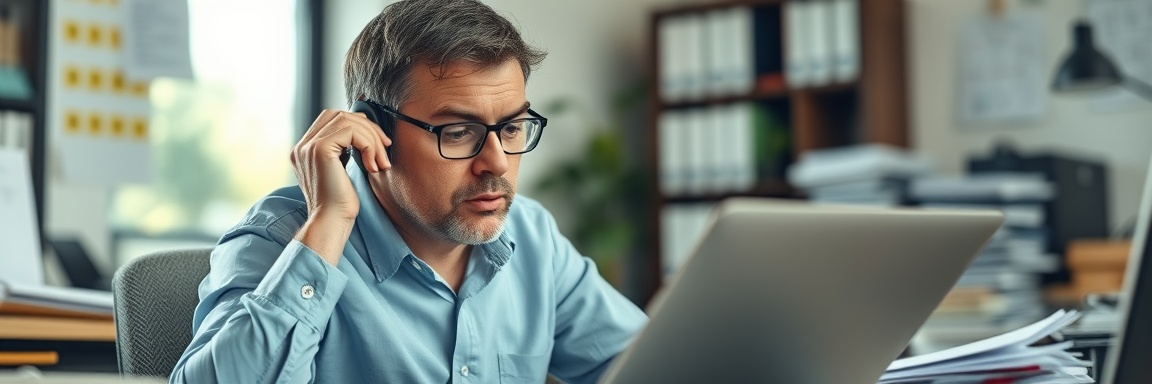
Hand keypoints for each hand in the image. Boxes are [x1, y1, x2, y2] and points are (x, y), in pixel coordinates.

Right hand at [290, 109, 390, 263]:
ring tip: (381, 161)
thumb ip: (346, 151)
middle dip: (367, 127)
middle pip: (339, 114)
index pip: (332, 119)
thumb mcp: (343, 171)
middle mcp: (302, 145)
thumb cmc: (341, 204)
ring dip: (372, 138)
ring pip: (347, 120)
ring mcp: (308, 146)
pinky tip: (373, 165)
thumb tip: (366, 131)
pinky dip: (368, 144)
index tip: (380, 141)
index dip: (359, 123)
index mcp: (306, 149)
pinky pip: (350, 131)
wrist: (332, 223)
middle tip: (385, 147)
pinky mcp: (319, 149)